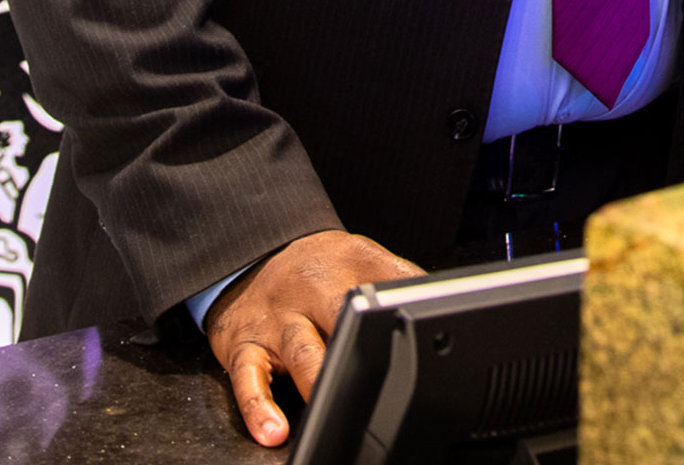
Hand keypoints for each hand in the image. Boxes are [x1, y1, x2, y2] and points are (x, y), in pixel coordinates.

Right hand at [205, 230, 423, 446]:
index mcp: (345, 267)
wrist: (250, 255)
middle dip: (356, 345)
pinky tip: (274, 429)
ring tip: (328, 406)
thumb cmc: (314, 268)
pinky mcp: (242, 345)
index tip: (415, 336)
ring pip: (300, 351)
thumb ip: (400, 277)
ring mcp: (275, 319)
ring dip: (315, 381)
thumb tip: (440, 300)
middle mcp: (308, 290)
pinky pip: (248, 378)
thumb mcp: (360, 257)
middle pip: (339, 315)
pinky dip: (259, 407)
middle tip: (373, 374)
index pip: (380, 290)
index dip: (397, 315)